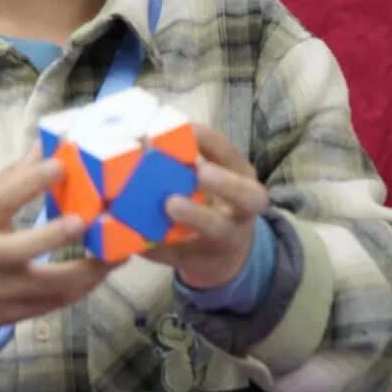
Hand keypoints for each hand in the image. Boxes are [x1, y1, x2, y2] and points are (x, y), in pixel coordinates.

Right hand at [0, 145, 109, 333]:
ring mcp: (3, 290)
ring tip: (118, 254)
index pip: (2, 199)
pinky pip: (54, 304)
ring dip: (87, 272)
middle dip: (54, 235)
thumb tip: (43, 145)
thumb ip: (11, 178)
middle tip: (84, 220)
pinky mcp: (16, 314)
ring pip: (48, 286)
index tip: (60, 166)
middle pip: (22, 248)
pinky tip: (103, 272)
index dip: (30, 182)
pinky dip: (81, 288)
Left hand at [143, 125, 268, 290]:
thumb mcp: (213, 178)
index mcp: (243, 180)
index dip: (214, 143)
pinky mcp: (202, 263)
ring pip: (219, 230)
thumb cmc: (212, 201)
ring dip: (196, 216)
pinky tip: (141, 241)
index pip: (234, 158)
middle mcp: (243, 211)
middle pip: (249, 197)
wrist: (223, 254)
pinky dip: (161, 248)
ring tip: (172, 204)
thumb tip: (144, 138)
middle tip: (201, 172)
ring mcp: (226, 240)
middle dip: (227, 183)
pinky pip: (181, 256)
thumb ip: (189, 161)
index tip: (190, 128)